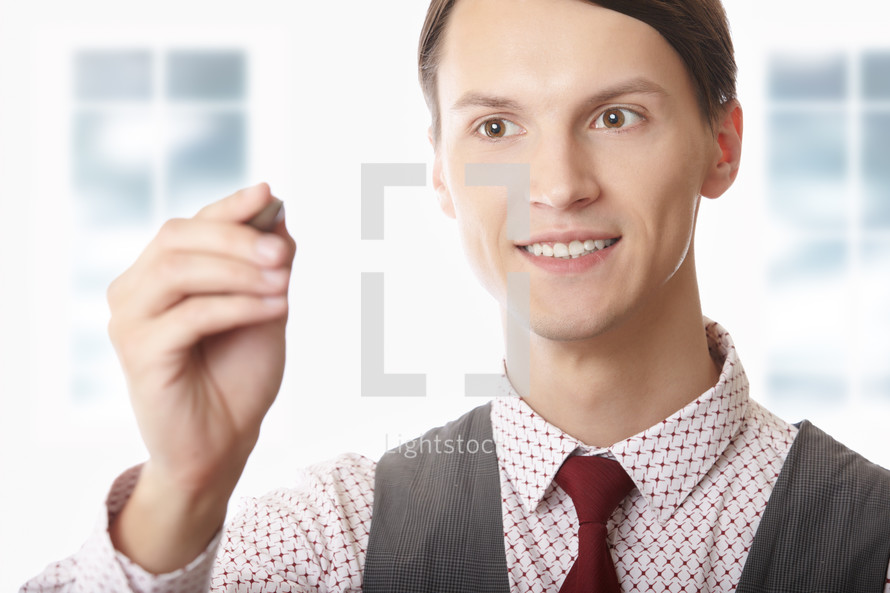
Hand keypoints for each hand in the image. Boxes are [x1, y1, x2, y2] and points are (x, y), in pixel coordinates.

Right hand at [107, 183, 295, 570]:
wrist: (224, 442)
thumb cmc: (239, 375)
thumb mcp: (265, 307)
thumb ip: (267, 264)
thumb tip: (278, 212)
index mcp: (160, 274)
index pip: (189, 225)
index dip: (228, 207)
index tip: (268, 193)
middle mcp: (135, 290)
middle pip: (176, 238)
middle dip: (235, 239)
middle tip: (283, 253)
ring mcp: (130, 321)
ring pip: (178, 271)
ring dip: (238, 272)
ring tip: (284, 285)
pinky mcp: (139, 353)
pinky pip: (190, 315)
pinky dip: (239, 306)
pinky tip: (279, 309)